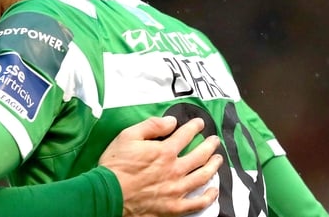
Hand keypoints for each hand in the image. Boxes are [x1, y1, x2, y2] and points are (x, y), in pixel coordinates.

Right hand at [99, 116, 221, 216]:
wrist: (109, 193)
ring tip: (218, 159)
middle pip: (200, 155)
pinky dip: (209, 197)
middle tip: (214, 140)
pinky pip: (198, 203)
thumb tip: (171, 121)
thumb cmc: (116, 165)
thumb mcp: (127, 136)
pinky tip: (213, 190)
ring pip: (203, 176)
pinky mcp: (174, 207)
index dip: (194, 127)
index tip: (199, 123)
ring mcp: (177, 189)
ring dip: (213, 166)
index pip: (186, 135)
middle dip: (209, 145)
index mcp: (165, 151)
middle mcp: (175, 169)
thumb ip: (151, 126)